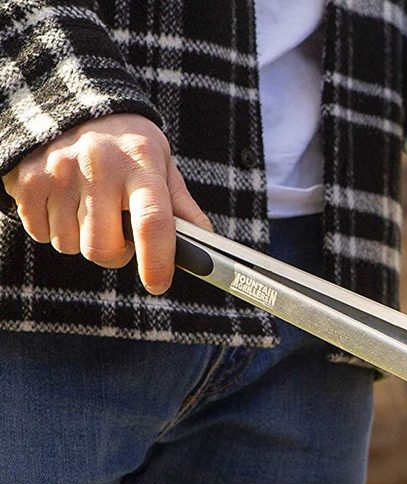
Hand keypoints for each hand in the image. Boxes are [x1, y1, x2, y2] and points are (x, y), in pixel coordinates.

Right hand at [2, 114, 211, 293]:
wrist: (70, 102)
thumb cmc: (126, 143)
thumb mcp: (160, 163)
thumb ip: (181, 206)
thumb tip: (205, 242)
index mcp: (140, 163)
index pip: (153, 223)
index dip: (157, 262)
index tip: (158, 283)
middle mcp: (98, 166)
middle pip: (104, 248)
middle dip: (116, 255)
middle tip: (121, 237)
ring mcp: (58, 172)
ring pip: (71, 245)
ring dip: (83, 240)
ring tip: (91, 208)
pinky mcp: (26, 180)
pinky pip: (42, 234)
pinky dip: (55, 228)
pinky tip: (66, 202)